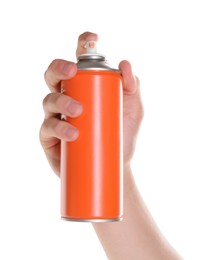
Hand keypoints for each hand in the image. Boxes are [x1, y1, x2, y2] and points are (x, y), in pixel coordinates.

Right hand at [40, 32, 143, 175]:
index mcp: (83, 89)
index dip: (80, 47)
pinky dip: (58, 128)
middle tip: (73, 72)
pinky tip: (72, 133)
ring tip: (78, 111)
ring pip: (48, 100)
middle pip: (53, 77)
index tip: (89, 40)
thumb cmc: (122, 134)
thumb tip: (124, 64)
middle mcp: (67, 99)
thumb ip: (131, 87)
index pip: (77, 65)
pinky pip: (47, 129)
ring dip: (61, 100)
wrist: (116, 164)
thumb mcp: (133, 110)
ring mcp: (56, 118)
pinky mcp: (51, 139)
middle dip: (59, 69)